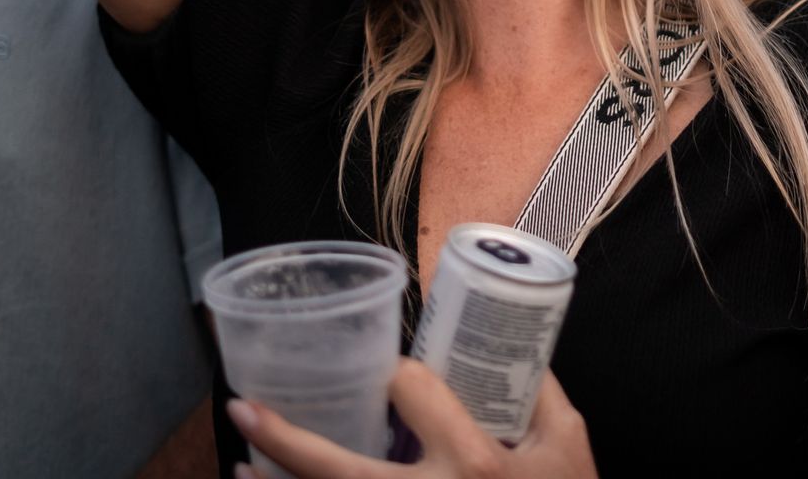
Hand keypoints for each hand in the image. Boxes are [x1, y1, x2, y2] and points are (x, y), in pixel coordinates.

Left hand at [230, 360, 596, 478]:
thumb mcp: (569, 442)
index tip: (391, 373)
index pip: (414, 394)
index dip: (395, 373)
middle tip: (242, 409)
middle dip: (286, 440)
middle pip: (342, 471)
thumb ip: (539, 391)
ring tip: (238, 463)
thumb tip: (510, 342)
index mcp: (476, 465)